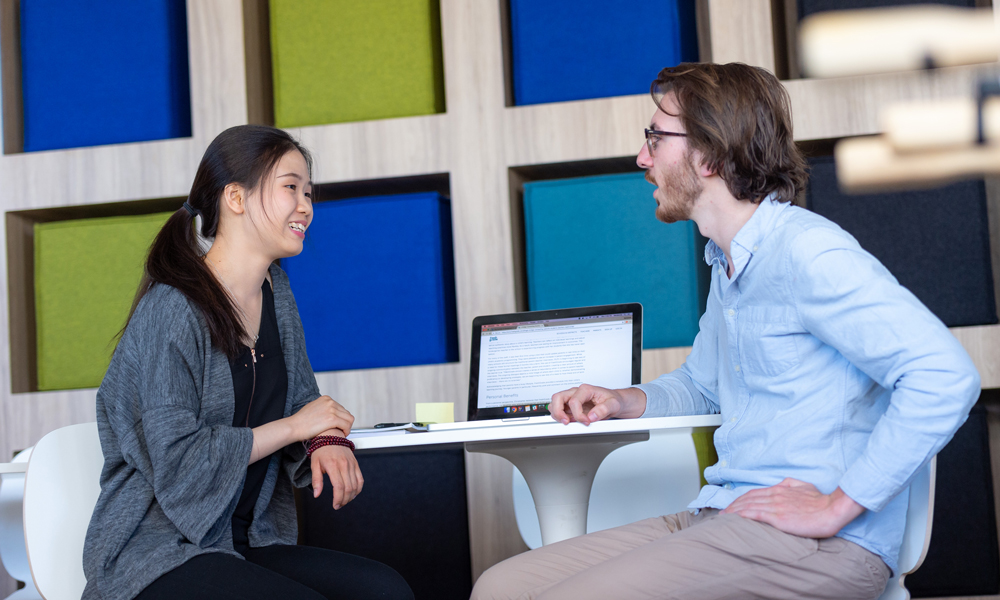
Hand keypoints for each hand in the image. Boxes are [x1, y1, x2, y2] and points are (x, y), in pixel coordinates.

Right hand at [290, 395, 354, 440]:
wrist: (293, 427)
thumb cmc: (301, 421)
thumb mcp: (313, 408)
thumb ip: (323, 409)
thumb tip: (331, 415)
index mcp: (326, 399)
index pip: (341, 408)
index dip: (341, 418)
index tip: (339, 425)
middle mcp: (330, 402)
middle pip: (346, 413)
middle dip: (345, 423)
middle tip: (341, 431)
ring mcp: (332, 410)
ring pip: (349, 419)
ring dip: (347, 427)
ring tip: (342, 433)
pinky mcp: (332, 419)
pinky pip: (347, 425)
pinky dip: (347, 431)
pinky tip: (342, 434)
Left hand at [311, 444, 363, 508]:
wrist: (331, 435)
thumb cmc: (321, 450)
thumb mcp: (314, 464)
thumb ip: (316, 480)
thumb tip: (317, 494)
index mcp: (333, 465)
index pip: (339, 487)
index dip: (338, 499)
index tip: (335, 505)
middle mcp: (344, 465)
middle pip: (348, 488)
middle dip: (344, 500)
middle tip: (339, 505)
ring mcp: (351, 464)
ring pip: (355, 485)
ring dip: (351, 496)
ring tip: (345, 501)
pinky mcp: (355, 464)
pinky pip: (360, 479)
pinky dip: (358, 488)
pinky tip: (353, 493)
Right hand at [549, 384, 646, 424]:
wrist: (614, 402)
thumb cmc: (613, 400)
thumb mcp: (613, 404)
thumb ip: (603, 410)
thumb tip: (592, 416)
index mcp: (586, 390)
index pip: (574, 401)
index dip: (578, 414)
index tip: (586, 421)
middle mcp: (576, 392)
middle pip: (557, 397)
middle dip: (559, 411)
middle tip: (566, 422)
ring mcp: (572, 399)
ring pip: (555, 403)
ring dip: (557, 414)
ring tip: (566, 422)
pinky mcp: (571, 406)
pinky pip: (559, 410)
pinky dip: (560, 417)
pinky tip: (568, 422)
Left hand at [721, 478, 865, 537]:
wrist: (831, 509)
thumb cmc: (820, 500)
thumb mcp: (804, 486)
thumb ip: (791, 484)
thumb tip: (783, 483)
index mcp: (780, 489)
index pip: (754, 493)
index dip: (741, 499)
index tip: (732, 505)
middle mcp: (774, 496)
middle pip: (747, 499)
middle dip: (732, 506)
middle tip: (721, 513)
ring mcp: (775, 506)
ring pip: (748, 506)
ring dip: (733, 511)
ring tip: (723, 517)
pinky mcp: (778, 517)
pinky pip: (755, 514)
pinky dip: (741, 515)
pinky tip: (733, 518)